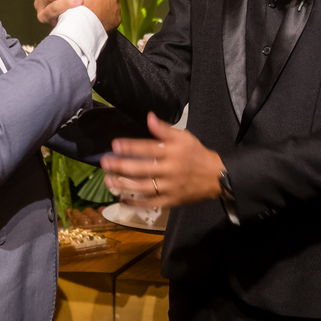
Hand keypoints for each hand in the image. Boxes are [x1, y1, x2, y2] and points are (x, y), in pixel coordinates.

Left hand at [101, 113, 222, 207]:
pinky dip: (136, 203)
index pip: (148, 148)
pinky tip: (122, 199)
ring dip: (124, 184)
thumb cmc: (196, 154)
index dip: (131, 146)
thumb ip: (164, 129)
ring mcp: (169, 187)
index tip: (115, 144)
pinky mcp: (171, 200)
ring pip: (144, 187)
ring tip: (108, 181)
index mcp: (173, 152)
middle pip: (142, 168)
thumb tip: (148, 117)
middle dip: (121, 165)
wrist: (216, 176)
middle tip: (105, 162)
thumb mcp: (184, 137)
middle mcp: (170, 170)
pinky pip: (151, 203)